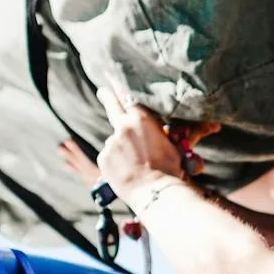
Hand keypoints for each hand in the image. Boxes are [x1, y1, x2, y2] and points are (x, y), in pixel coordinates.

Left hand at [57, 86, 213, 205]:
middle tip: (103, 90)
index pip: (127, 97)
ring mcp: (111, 142)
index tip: (112, 80)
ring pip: (115, 141)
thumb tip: (158, 131)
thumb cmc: (170, 170)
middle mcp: (122, 126)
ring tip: (136, 164)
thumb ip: (158, 133)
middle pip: (112, 106)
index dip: (119, 88)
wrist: (156, 192)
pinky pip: (109, 157)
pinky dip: (116, 162)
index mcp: (141, 119)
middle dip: (107, 95)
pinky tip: (128, 171)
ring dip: (121, 148)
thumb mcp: (171, 145)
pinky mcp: (103, 158)